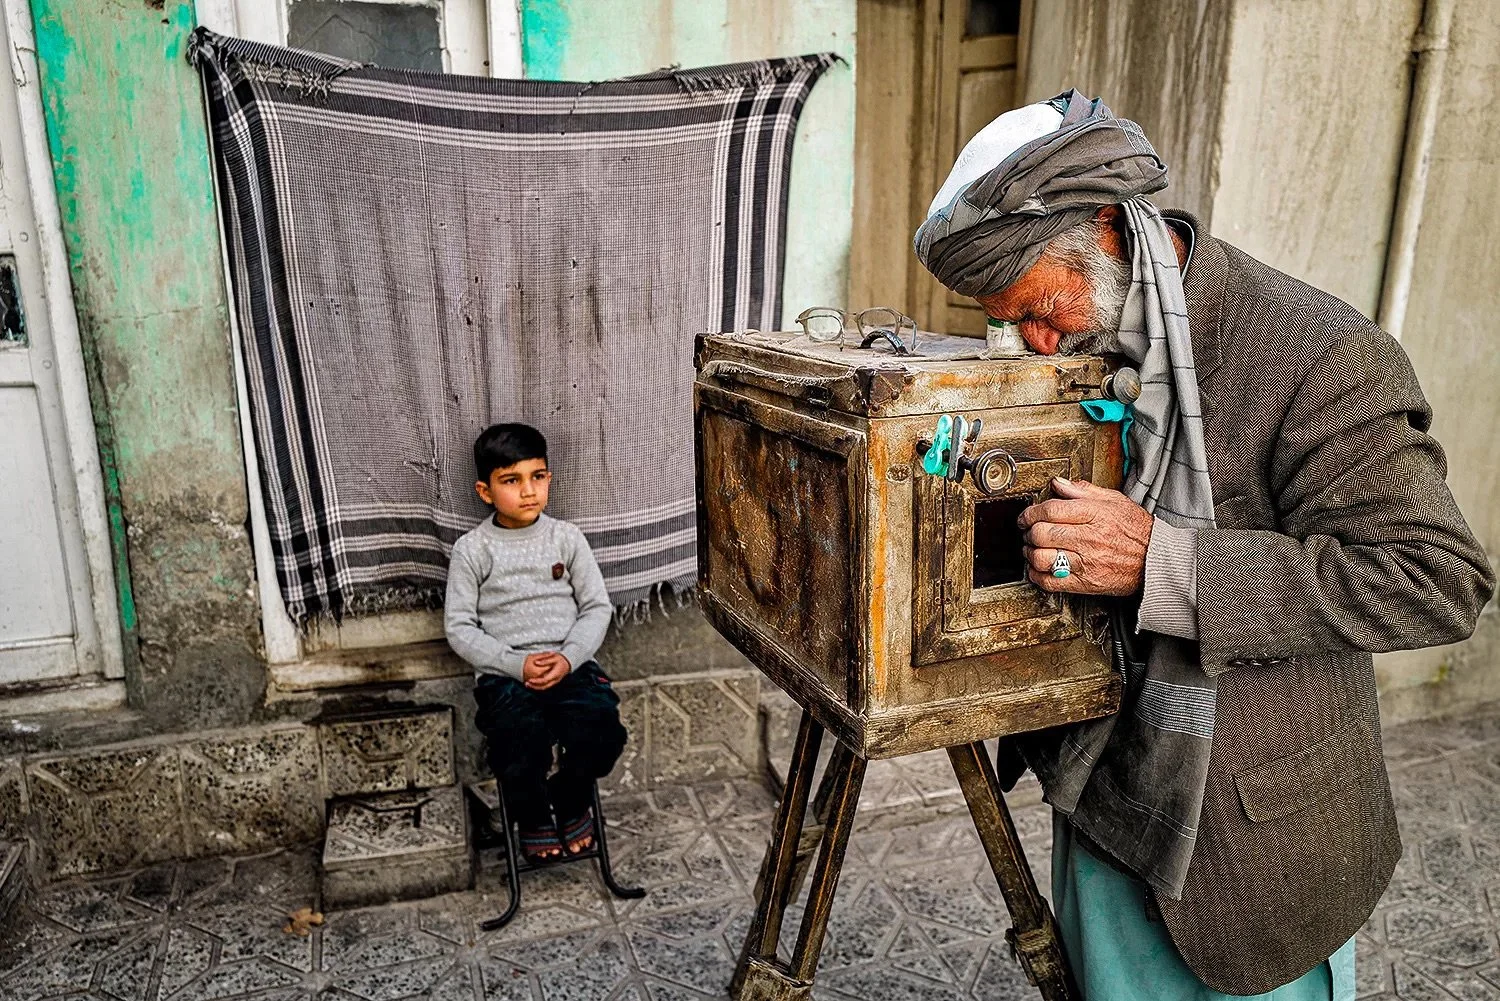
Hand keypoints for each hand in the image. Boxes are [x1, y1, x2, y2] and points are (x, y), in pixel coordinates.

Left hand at [523, 651, 570, 689]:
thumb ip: (545, 660)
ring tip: (528, 684)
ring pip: (544, 687)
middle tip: (526, 684)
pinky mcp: (553, 681)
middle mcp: (555, 680)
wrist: (569, 663)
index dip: (536, 681)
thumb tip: (536, 662)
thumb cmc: (562, 659)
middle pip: (544, 686)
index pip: (544, 680)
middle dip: (534, 686)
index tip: (529, 680)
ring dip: (535, 687)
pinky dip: (539, 686)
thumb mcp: (554, 657)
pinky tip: (533, 683)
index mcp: (555, 674)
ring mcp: (555, 682)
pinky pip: (545, 686)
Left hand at [1018, 477, 1153, 595]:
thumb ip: (1083, 490)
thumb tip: (1058, 483)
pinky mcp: (1085, 583)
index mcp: (1094, 515)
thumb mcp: (1114, 500)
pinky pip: (1050, 582)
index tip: (1026, 515)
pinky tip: (1038, 568)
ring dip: (1030, 553)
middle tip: (1028, 531)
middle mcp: (1088, 538)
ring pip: (1042, 558)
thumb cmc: (1136, 530)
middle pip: (1041, 533)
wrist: (1155, 560)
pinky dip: (1037, 575)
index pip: (1050, 510)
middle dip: (1028, 531)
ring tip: (1032, 549)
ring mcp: (1086, 562)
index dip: (1031, 512)